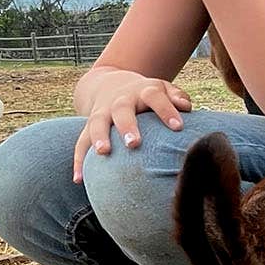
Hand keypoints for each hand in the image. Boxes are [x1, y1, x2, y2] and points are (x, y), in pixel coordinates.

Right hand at [73, 70, 192, 181]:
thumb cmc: (148, 95)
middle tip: (134, 143)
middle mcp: (121, 101)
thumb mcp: (163, 89)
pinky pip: (80, 142)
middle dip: (127, 126)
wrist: (112, 85)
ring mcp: (102, 113)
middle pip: (122, 110)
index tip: (178, 127)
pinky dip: (79, 160)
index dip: (166, 111)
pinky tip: (79, 179)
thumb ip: (176, 96)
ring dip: (98, 137)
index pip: (155, 98)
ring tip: (103, 152)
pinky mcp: (89, 126)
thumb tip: (186, 107)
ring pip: (97, 123)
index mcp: (143, 92)